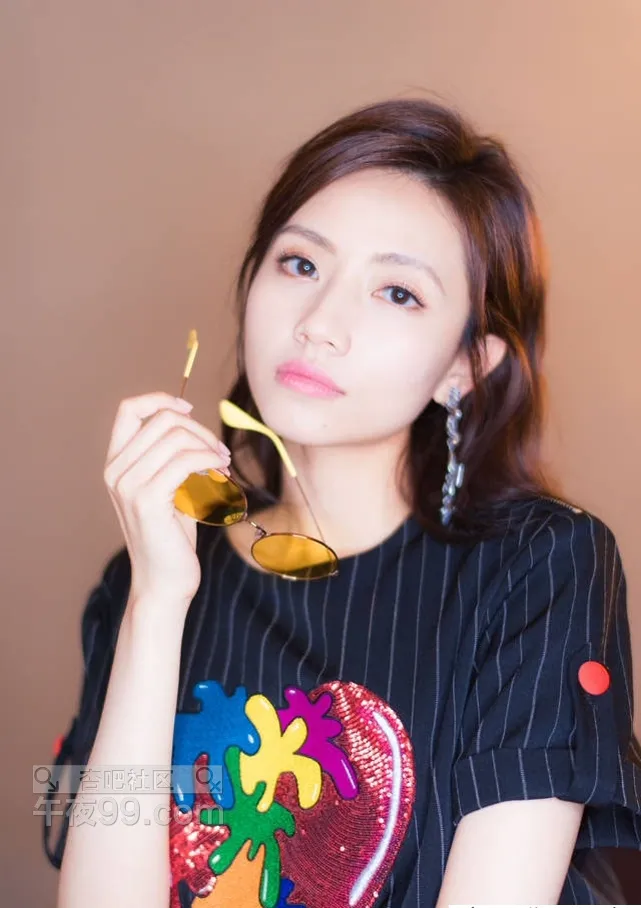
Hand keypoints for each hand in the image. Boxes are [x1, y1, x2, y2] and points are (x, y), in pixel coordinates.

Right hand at [103, 391, 230, 605]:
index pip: (129, 410)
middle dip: (200, 429)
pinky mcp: (148, 500)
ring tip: (223, 467)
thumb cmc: (172, 536)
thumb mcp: (170, 488)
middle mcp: (116, 471)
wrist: (164, 582)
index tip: (190, 409)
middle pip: (163, 420)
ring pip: (176, 437)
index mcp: (116, 464)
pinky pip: (185, 460)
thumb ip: (172, 457)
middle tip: (220, 452)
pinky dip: (209, 460)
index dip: (161, 400)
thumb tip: (193, 423)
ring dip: (208, 446)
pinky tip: (220, 475)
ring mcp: (128, 485)